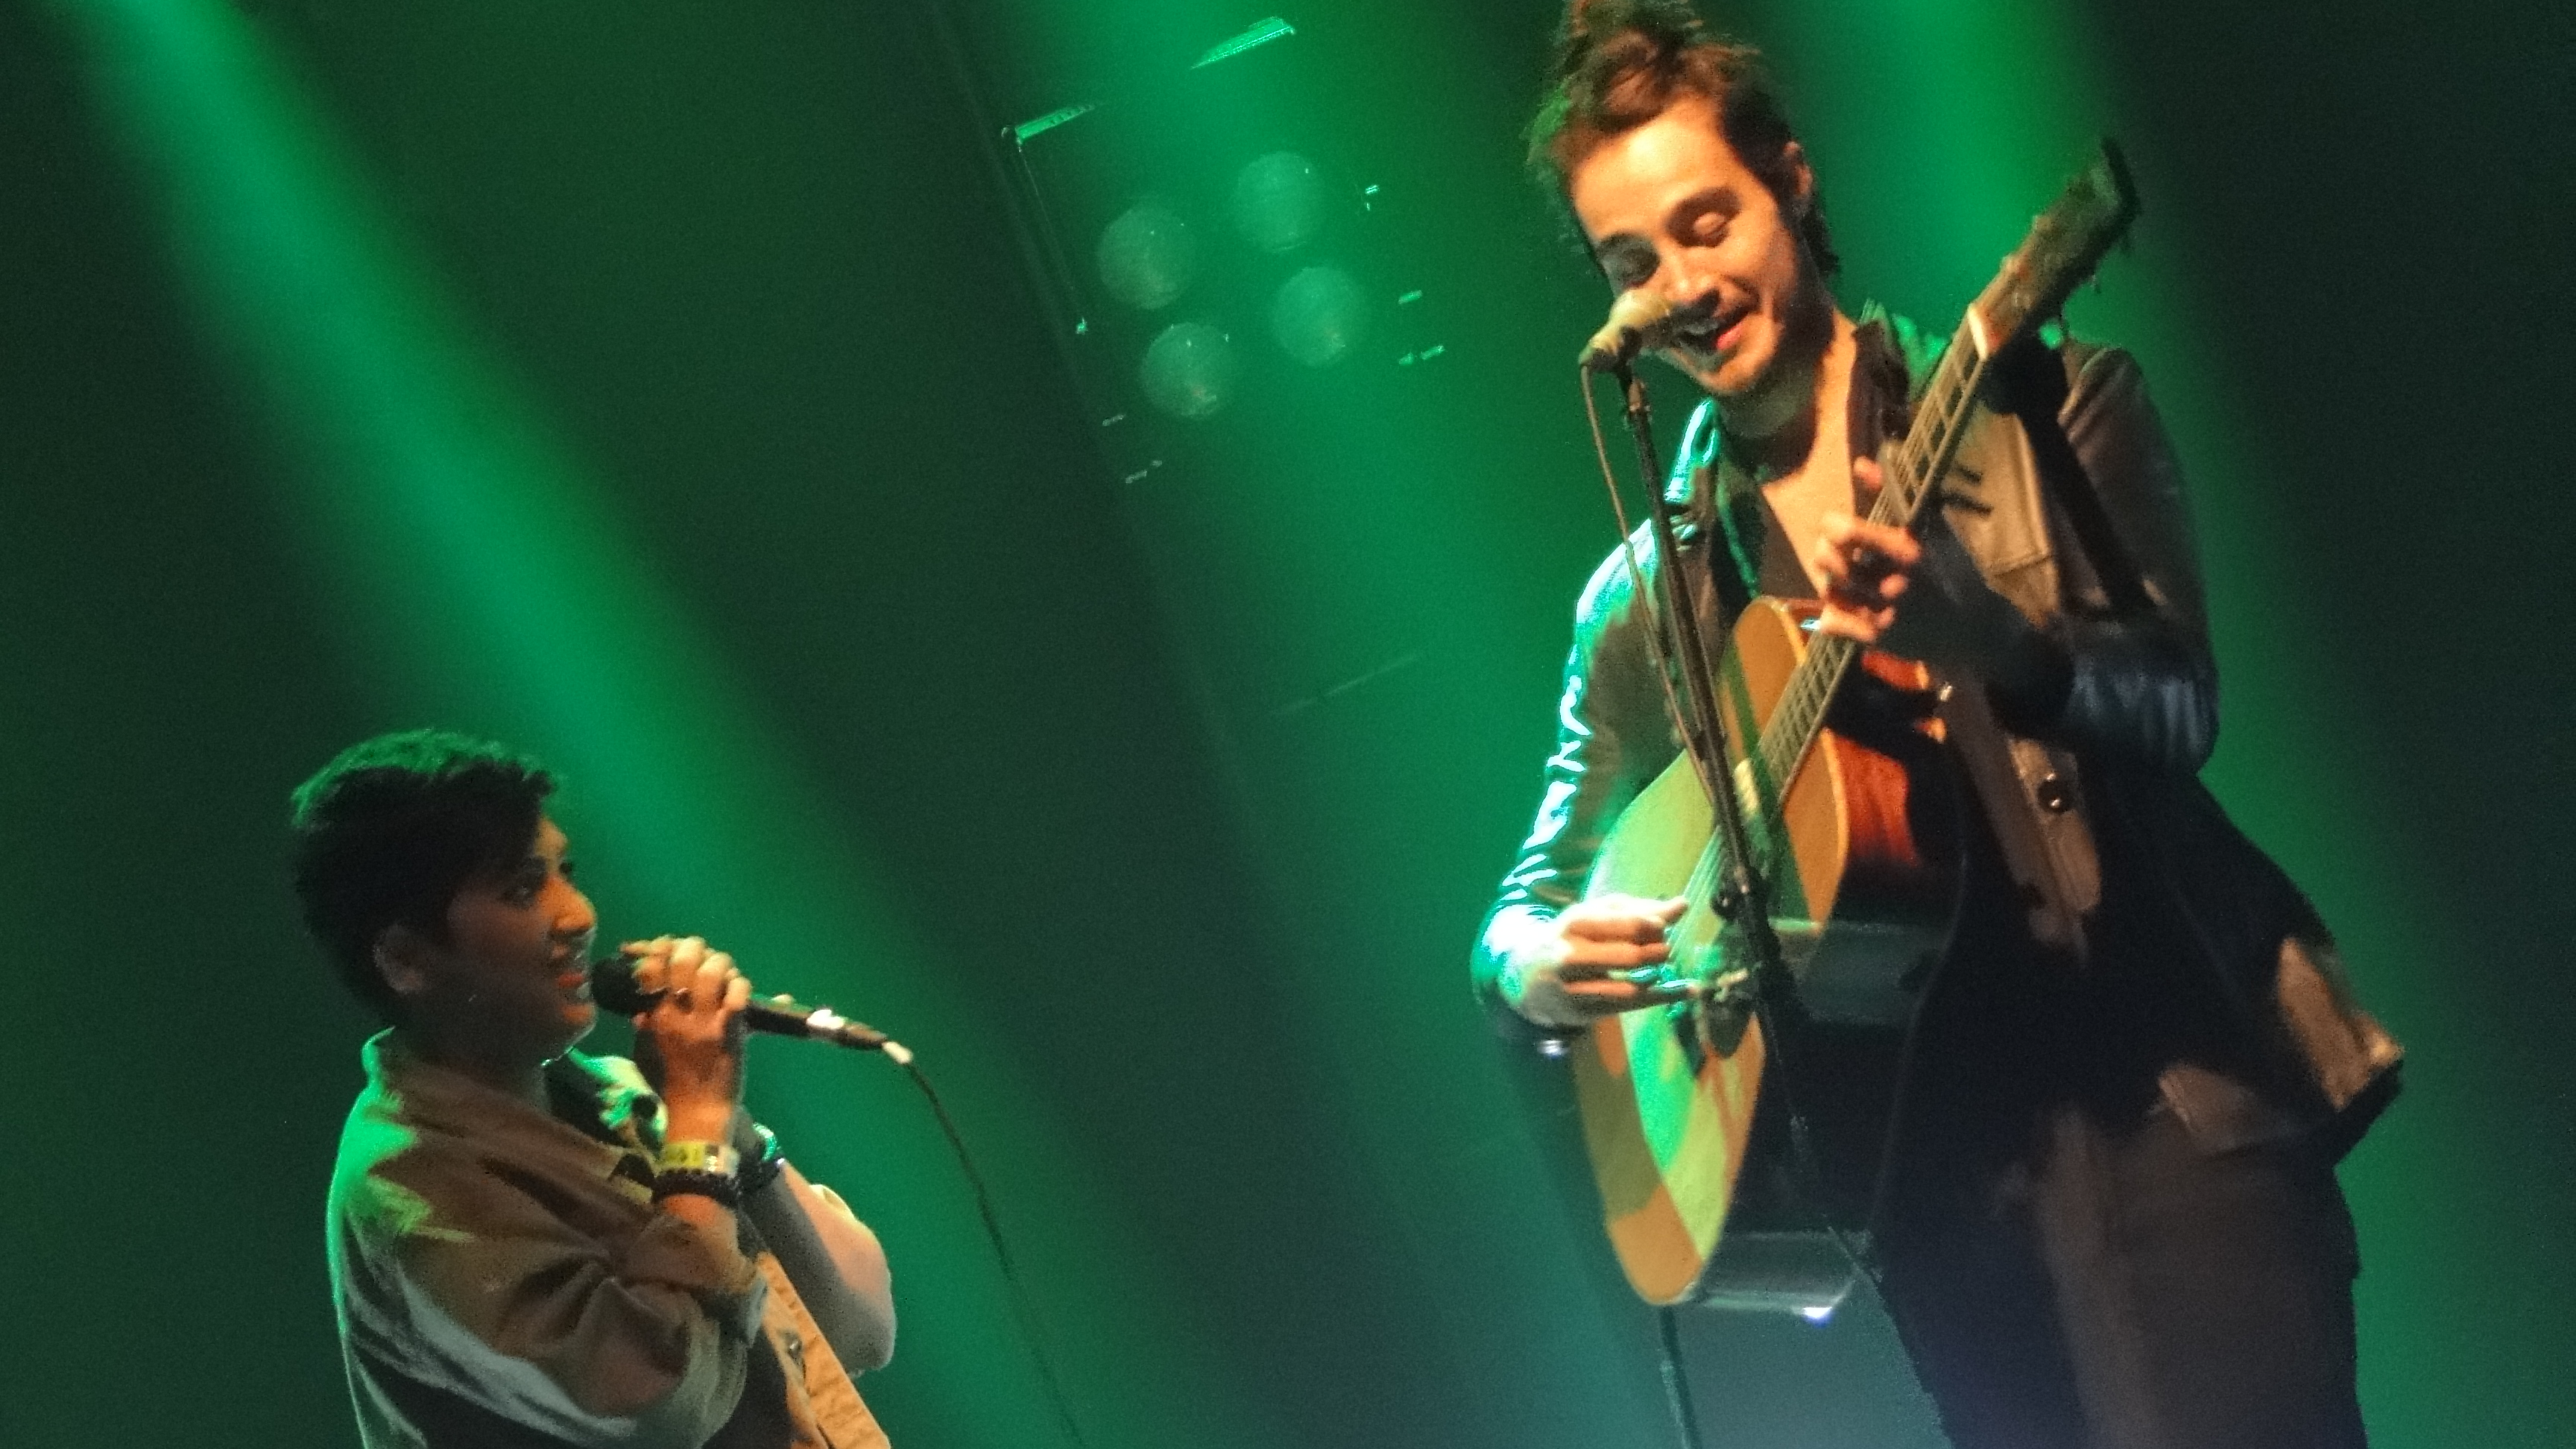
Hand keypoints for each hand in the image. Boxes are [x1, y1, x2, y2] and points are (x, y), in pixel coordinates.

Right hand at [620, 936, 751, 1140]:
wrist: (697, 1114)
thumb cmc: (671, 1086)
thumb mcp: (645, 1056)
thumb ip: (643, 1030)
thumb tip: (640, 1011)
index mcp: (654, 1018)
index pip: (651, 969)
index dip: (658, 947)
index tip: (665, 945)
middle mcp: (676, 1015)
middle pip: (682, 961)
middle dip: (692, 947)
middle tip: (700, 951)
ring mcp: (703, 1022)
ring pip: (711, 972)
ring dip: (719, 963)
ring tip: (722, 968)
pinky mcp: (729, 1032)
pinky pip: (736, 995)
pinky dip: (740, 985)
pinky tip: (738, 989)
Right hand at [1502, 894, 1693, 1029]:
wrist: (1527, 977)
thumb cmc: (1573, 939)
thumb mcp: (1596, 916)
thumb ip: (1638, 910)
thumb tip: (1683, 905)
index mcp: (1575, 923)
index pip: (1624, 923)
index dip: (1653, 925)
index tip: (1663, 927)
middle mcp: (1571, 956)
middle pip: (1629, 957)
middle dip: (1657, 952)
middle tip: (1664, 948)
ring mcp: (1575, 988)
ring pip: (1629, 988)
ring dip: (1657, 975)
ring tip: (1663, 965)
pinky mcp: (1583, 1012)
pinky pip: (1630, 1007)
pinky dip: (1663, 997)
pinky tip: (1687, 990)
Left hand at [1809, 457, 2029, 675]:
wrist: (1972, 627)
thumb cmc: (1951, 569)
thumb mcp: (1931, 528)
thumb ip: (1892, 495)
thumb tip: (1861, 464)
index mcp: (1908, 551)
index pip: (1847, 532)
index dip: (1832, 524)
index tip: (1835, 523)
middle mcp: (1894, 583)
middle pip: (1831, 560)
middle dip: (1825, 549)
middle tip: (1834, 548)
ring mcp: (1885, 614)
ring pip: (1828, 589)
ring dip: (1829, 579)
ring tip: (1842, 574)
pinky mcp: (1877, 639)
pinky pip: (1831, 621)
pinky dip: (1831, 611)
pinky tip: (1845, 603)